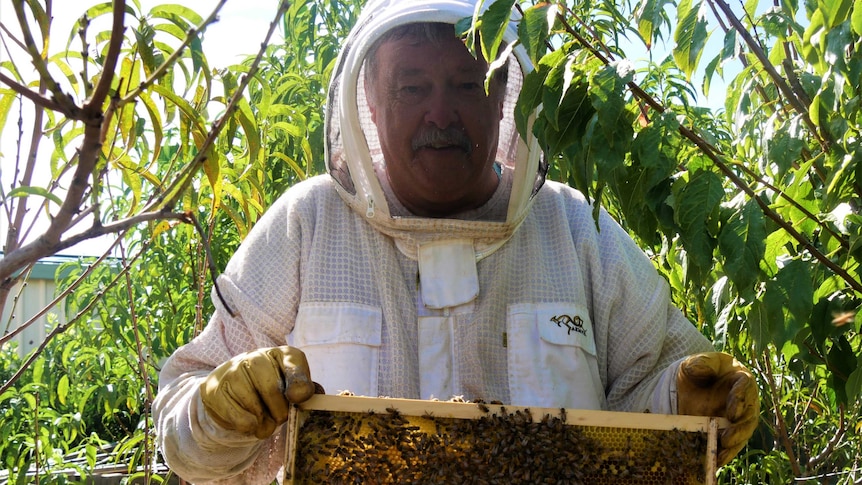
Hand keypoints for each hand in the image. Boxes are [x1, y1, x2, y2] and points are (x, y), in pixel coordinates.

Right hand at [200, 346, 314, 438]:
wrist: (232, 387)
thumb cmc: (270, 387)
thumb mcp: (291, 386)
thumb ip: (303, 390)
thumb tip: (301, 396)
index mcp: (281, 354)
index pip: (293, 364)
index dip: (298, 382)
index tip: (298, 398)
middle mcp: (256, 357)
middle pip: (272, 390)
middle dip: (280, 412)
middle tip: (279, 418)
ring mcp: (233, 371)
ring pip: (254, 406)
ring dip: (264, 423)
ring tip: (265, 420)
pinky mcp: (216, 389)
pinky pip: (238, 417)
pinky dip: (248, 427)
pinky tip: (250, 422)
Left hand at [677, 352, 758, 465]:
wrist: (692, 384)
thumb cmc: (700, 370)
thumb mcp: (695, 362)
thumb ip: (699, 363)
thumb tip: (699, 369)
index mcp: (741, 379)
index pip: (745, 388)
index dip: (740, 401)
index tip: (732, 413)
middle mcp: (745, 401)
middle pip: (748, 416)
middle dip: (739, 430)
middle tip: (727, 439)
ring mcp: (738, 418)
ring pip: (742, 433)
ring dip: (733, 446)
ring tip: (721, 455)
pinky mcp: (729, 430)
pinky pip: (731, 444)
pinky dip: (725, 453)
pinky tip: (715, 462)